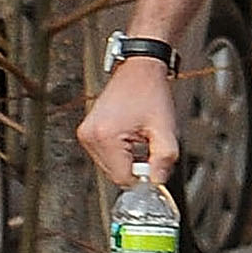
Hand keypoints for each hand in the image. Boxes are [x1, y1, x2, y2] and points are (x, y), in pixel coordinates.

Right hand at [78, 54, 179, 185]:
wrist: (139, 69)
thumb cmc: (150, 93)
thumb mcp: (166, 129)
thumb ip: (164, 160)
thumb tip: (157, 183)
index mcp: (105, 136)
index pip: (122, 178)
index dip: (143, 178)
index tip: (155, 164)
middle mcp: (89, 137)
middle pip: (114, 175)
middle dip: (135, 168)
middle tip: (149, 146)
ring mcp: (85, 134)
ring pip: (110, 167)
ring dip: (128, 160)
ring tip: (140, 137)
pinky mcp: (87, 133)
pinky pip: (106, 156)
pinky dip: (120, 153)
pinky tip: (131, 137)